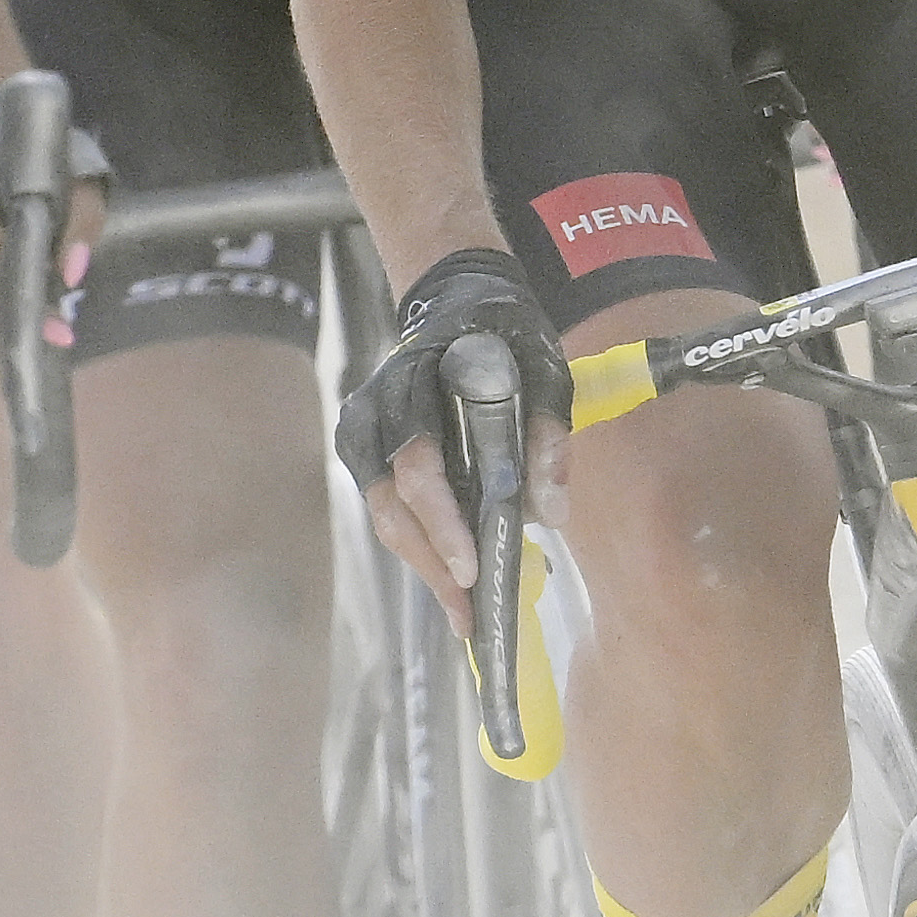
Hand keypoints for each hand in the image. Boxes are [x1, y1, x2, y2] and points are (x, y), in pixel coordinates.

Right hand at [331, 244, 565, 607]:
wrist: (459, 301)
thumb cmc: (504, 336)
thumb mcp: (544, 369)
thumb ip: (547, 436)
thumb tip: (552, 514)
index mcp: (414, 384)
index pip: (419, 465)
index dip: (442, 521)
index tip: (471, 568)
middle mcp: (374, 413)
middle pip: (393, 506)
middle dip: (432, 565)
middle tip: (471, 614)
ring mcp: (364, 436)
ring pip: (388, 518)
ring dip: (426, 568)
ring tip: (466, 614)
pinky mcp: (368, 456)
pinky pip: (392, 513)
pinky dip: (422, 549)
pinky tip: (453, 583)